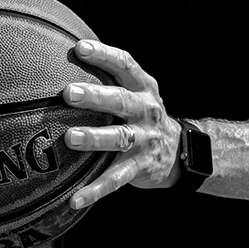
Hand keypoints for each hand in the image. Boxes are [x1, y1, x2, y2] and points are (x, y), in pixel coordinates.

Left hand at [64, 39, 180, 208]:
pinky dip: (95, 190)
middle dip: (95, 96)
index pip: (125, 64)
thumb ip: (111, 77)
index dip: (104, 55)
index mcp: (143, 88)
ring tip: (70, 138)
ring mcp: (145, 140)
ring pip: (119, 138)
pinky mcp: (140, 167)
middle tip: (69, 92)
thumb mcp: (137, 92)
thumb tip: (67, 54)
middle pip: (120, 101)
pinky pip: (115, 179)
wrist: (181, 152)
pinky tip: (74, 199)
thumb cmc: (143, 115)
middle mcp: (145, 111)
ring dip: (95, 138)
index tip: (80, 48)